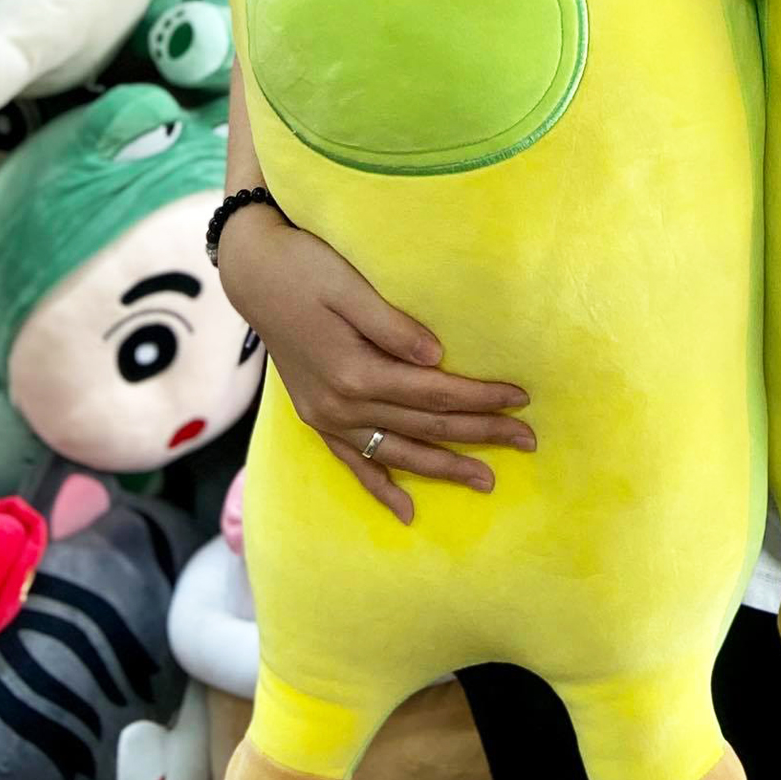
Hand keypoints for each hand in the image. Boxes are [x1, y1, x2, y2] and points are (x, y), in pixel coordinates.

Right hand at [217, 201, 534, 524]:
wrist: (252, 273)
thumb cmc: (306, 267)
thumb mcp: (350, 286)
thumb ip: (393, 326)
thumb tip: (439, 359)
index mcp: (356, 371)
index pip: (435, 394)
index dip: (481, 397)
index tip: (522, 398)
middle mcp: (341, 405)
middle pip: (424, 427)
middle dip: (478, 436)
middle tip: (527, 442)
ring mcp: (325, 416)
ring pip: (396, 453)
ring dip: (442, 468)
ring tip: (485, 481)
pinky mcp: (315, 416)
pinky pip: (353, 462)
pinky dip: (379, 487)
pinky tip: (405, 512)